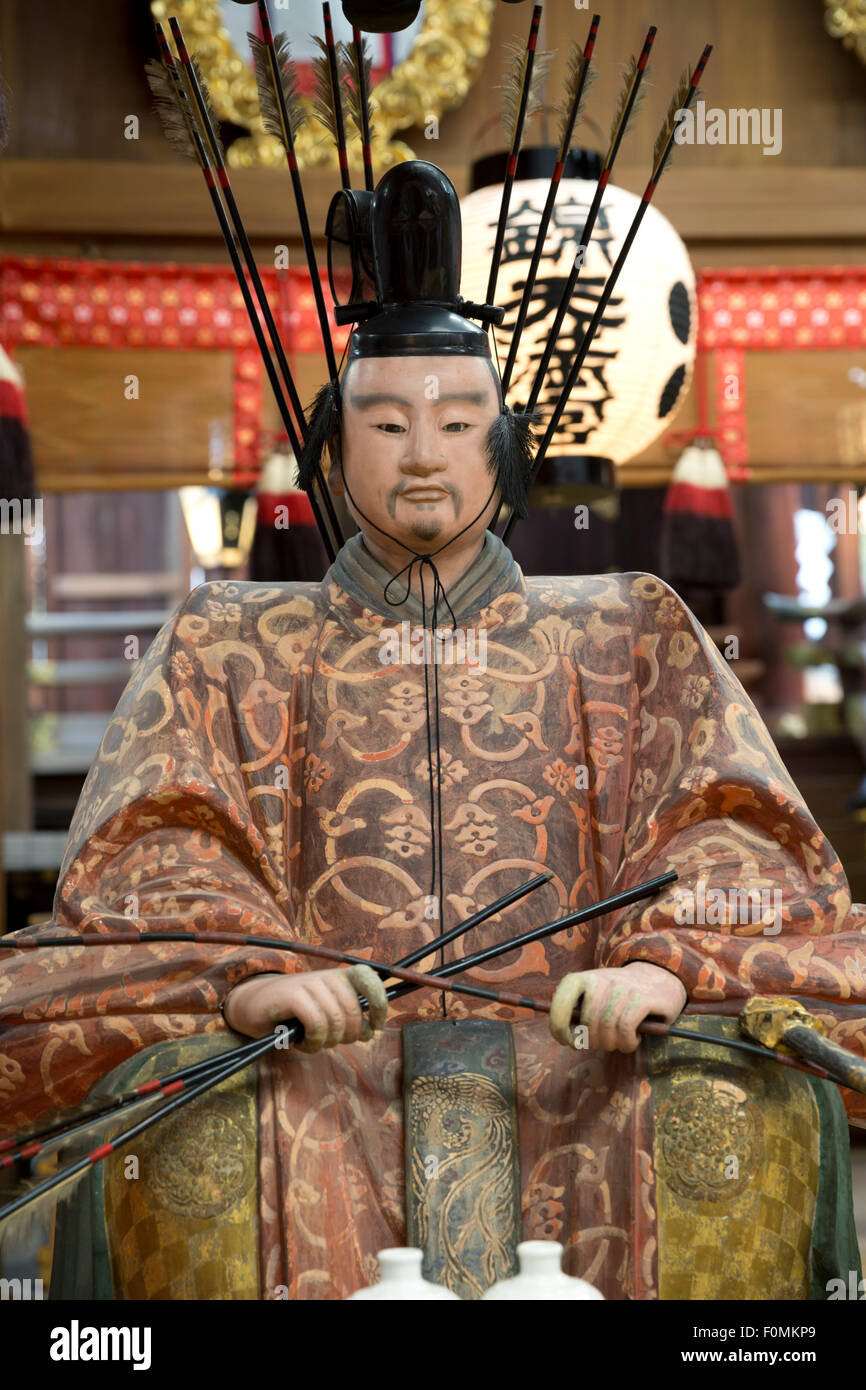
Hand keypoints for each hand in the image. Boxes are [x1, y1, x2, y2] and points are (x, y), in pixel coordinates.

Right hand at [223, 968, 374, 1051]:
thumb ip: (346, 1017)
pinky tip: (304, 1043)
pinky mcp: (293, 995)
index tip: (376, 1027)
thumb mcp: (324, 1012)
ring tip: (314, 1043)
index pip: (370, 979)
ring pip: (335, 1019)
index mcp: (338, 976)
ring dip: (327, 1041)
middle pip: (353, 1010)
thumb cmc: (292, 1013)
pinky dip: (314, 1041)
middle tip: (333, 1043)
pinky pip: (317, 1023)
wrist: (253, 1004)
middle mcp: (326, 976)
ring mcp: (309, 983)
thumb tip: (370, 1032)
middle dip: (349, 1035)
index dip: (379, 1004)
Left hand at [549, 961, 686, 1052]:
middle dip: (593, 1042)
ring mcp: (624, 988)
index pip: (562, 1000)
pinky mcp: (643, 999)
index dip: (558, 1025)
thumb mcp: (600, 996)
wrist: (661, 977)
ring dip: (612, 1044)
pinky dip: (627, 1043)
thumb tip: (568, 1036)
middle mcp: (604, 980)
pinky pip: (625, 1029)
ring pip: (607, 1028)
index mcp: (586, 978)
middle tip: (603, 1044)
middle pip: (588, 1022)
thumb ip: (582, 1010)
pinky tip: (633, 1040)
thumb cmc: (624, 996)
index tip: (567, 1041)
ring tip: (620, 1042)